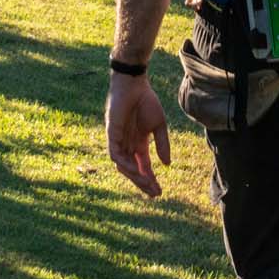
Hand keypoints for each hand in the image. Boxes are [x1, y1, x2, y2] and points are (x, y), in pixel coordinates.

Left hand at [105, 73, 170, 196]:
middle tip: (155, 194)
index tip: (159, 192)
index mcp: (138, 143)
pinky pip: (115, 154)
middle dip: (143, 183)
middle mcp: (127, 145)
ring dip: (135, 176)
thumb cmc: (146, 101)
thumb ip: (162, 144)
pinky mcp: (111, 134)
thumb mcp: (159, 125)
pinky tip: (135, 170)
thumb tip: (167, 165)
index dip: (150, 180)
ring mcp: (118, 140)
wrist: (135, 84)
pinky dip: (124, 164)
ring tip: (147, 184)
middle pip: (133, 170)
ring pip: (123, 166)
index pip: (143, 167)